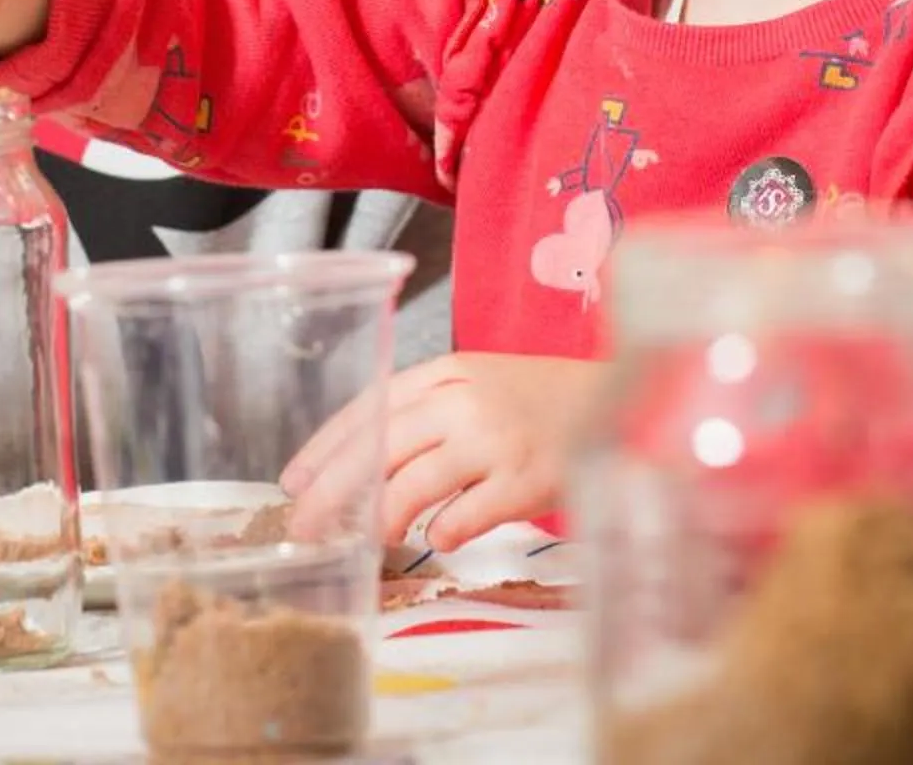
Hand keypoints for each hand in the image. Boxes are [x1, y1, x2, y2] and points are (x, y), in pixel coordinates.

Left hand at [281, 352, 605, 551]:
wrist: (619, 401)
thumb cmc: (540, 400)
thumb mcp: (477, 385)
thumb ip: (426, 412)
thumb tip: (364, 466)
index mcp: (444, 372)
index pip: (370, 406)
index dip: (326, 446)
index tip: (293, 480)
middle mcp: (463, 401)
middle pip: (380, 445)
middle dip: (333, 489)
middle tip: (305, 525)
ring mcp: (495, 440)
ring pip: (414, 481)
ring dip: (381, 514)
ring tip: (369, 536)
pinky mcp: (527, 479)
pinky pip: (466, 513)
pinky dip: (442, 530)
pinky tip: (434, 540)